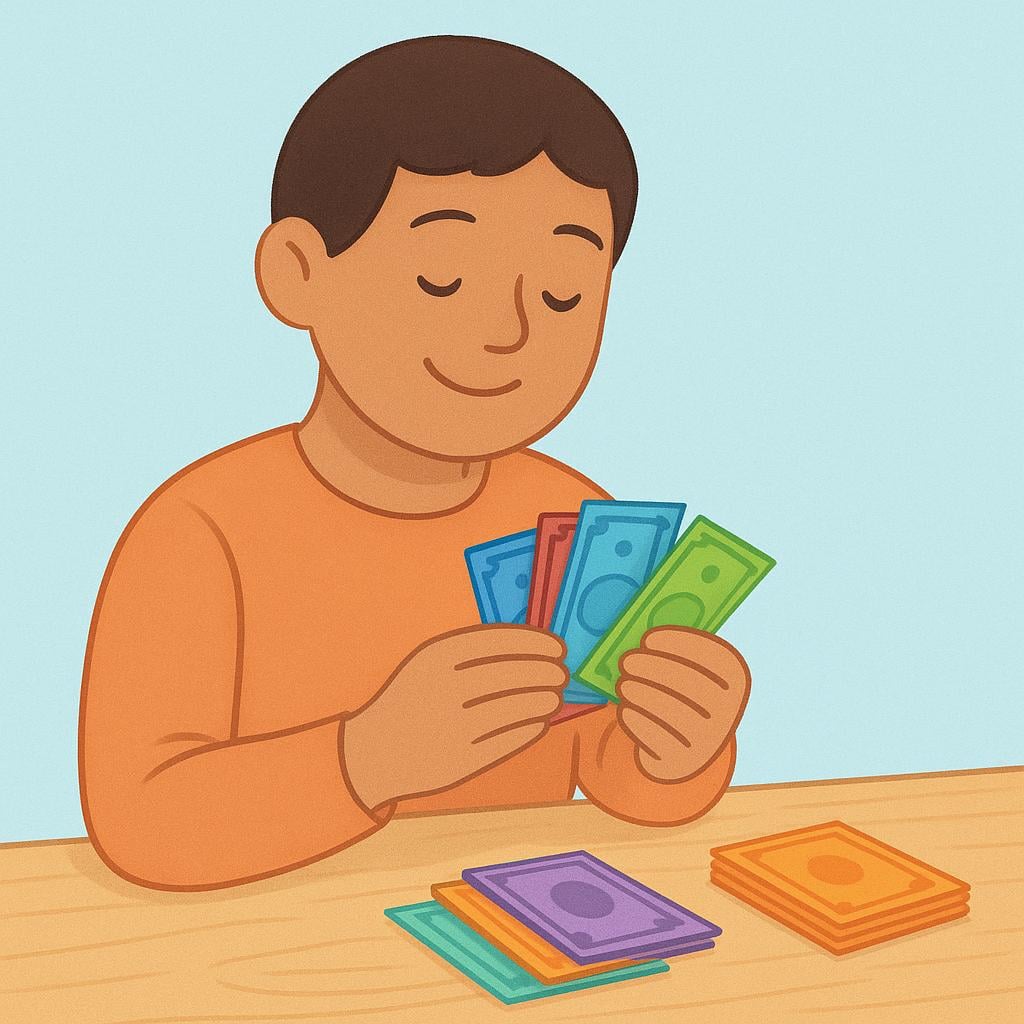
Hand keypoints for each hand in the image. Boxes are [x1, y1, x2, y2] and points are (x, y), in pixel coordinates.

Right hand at [343, 625, 567, 810]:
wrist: (371, 753)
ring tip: (553, 699)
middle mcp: (445, 689)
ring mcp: (452, 727)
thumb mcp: (429, 664)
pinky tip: (538, 723)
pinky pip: (508, 741)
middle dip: (546, 673)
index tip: (557, 647)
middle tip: (561, 674)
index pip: (499, 641)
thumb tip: (535, 646)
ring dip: (543, 702)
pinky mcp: (459, 762)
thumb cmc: (411, 699)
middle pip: (513, 675)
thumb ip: (473, 653)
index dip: (536, 642)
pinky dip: (530, 730)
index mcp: (437, 657)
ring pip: (516, 709)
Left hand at [614, 626, 750, 783]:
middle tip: (626, 661)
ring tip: (624, 685)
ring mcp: (709, 740)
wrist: (687, 746)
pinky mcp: (684, 762)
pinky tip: (627, 709)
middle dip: (651, 668)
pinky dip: (637, 720)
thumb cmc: (683, 695)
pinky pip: (655, 736)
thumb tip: (642, 636)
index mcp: (736, 680)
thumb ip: (673, 653)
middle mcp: (728, 711)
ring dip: (640, 693)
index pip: (710, 655)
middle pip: (685, 682)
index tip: (647, 639)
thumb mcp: (689, 673)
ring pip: (668, 710)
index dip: (675, 644)